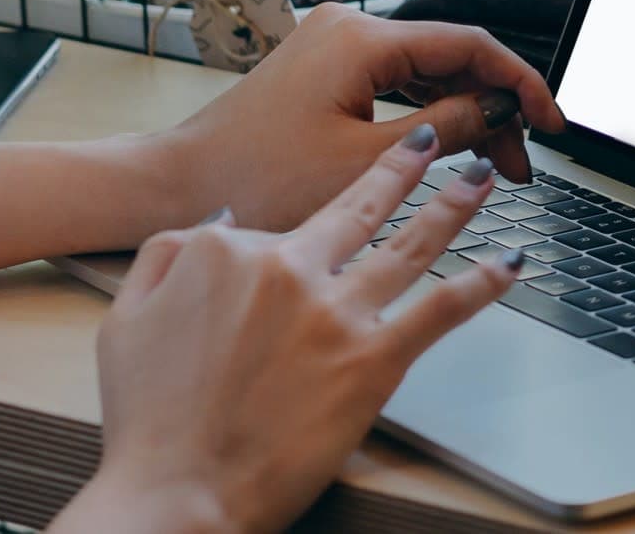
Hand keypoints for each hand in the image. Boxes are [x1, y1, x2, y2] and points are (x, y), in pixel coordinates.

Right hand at [56, 125, 515, 533]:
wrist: (176, 492)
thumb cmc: (150, 421)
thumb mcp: (126, 317)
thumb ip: (167, 255)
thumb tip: (222, 222)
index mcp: (229, 250)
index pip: (281, 226)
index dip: (294, 241)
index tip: (312, 238)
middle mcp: (290, 268)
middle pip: (361, 205)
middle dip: (405, 166)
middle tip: (433, 142)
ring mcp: (336, 312)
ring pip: (411, 243)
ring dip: (453, 205)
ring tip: (482, 178)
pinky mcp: (372, 360)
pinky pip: (440, 309)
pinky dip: (481, 283)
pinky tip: (508, 265)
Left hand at [152, 4, 564, 233]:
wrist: (176, 187)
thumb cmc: (256, 180)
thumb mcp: (366, 164)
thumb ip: (445, 130)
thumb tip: (498, 113)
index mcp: (362, 37)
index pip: (469, 45)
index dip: (520, 83)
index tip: (552, 123)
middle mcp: (349, 28)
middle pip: (450, 57)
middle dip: (494, 110)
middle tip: (520, 167)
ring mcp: (334, 48)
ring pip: (425, 73)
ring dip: (464, 117)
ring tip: (494, 169)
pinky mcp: (324, 74)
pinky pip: (395, 85)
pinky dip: (427, 118)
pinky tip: (450, 153)